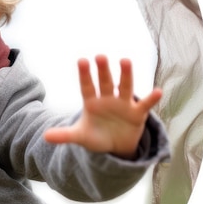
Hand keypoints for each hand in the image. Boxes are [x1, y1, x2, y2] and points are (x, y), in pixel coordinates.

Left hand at [44, 55, 162, 158]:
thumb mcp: (80, 136)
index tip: (82, 61)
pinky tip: (157, 91)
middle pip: (105, 83)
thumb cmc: (97, 136)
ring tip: (125, 61)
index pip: (87, 87)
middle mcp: (108, 99)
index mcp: (92, 103)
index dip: (85, 75)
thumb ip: (64, 135)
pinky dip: (151, 99)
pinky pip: (145, 105)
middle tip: (100, 57)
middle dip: (103, 71)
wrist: (116, 146)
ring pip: (125, 87)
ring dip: (125, 75)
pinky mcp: (137, 114)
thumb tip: (45, 136)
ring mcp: (124, 104)